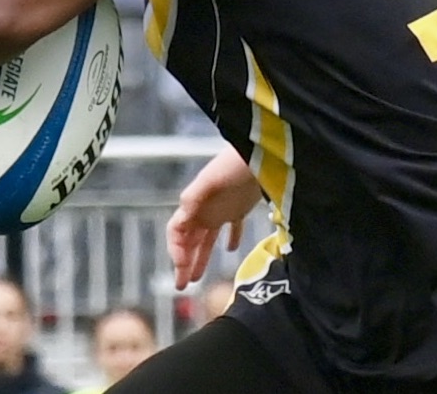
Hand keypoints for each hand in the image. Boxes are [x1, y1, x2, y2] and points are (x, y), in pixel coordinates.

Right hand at [167, 146, 261, 289]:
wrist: (261, 152)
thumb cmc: (234, 164)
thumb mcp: (210, 181)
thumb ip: (194, 198)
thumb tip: (181, 214)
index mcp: (193, 204)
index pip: (176, 232)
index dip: (175, 251)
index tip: (181, 267)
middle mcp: (203, 210)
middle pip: (188, 241)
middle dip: (183, 263)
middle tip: (181, 285)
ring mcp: (220, 209)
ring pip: (206, 239)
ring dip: (200, 257)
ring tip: (195, 278)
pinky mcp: (238, 208)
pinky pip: (231, 228)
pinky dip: (230, 239)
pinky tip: (231, 250)